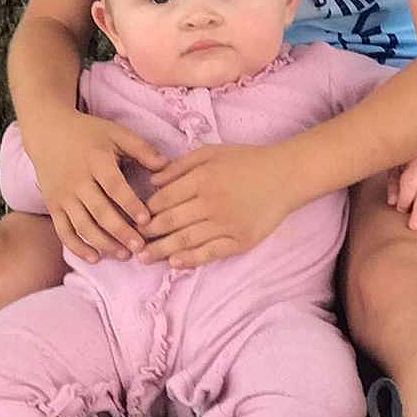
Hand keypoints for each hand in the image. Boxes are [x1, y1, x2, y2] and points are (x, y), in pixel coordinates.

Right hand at [23, 112, 165, 261]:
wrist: (47, 131)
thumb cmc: (88, 133)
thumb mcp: (115, 133)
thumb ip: (141, 148)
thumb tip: (166, 165)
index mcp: (96, 160)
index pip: (114, 186)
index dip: (130, 204)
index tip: (146, 220)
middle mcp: (77, 180)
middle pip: (99, 211)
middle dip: (120, 232)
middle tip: (140, 247)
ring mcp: (63, 195)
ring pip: (82, 225)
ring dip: (103, 243)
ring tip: (124, 255)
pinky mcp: (52, 205)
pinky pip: (63, 231)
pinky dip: (77, 247)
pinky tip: (95, 257)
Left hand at [140, 143, 302, 269]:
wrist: (285, 176)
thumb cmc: (247, 161)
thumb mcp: (211, 152)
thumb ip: (181, 165)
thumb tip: (152, 181)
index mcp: (202, 178)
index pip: (164, 199)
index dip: (146, 210)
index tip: (135, 217)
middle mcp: (211, 202)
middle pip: (171, 222)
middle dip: (148, 233)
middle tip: (132, 241)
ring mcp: (227, 223)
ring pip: (186, 240)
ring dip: (162, 250)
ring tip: (143, 258)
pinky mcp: (240, 240)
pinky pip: (211, 253)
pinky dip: (191, 260)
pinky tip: (175, 263)